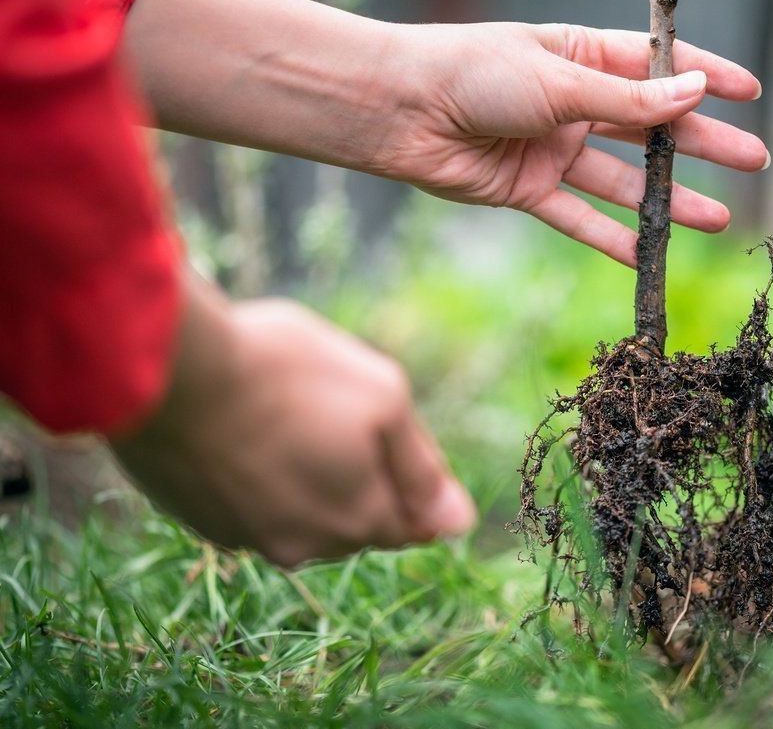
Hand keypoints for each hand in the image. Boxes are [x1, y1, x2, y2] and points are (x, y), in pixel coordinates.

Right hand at [111, 275, 475, 566]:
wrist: (168, 372)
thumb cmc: (285, 373)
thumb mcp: (382, 398)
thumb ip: (421, 467)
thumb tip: (459, 523)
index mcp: (358, 519)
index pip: (411, 525)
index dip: (413, 483)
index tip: (391, 436)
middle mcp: (304, 545)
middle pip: (356, 520)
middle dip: (361, 477)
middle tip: (337, 414)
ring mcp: (245, 536)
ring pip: (300, 514)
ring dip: (308, 477)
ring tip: (288, 417)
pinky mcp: (199, 518)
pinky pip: (250, 505)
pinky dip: (259, 476)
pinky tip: (245, 430)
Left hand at [369, 23, 767, 265]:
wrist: (403, 113)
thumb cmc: (475, 74)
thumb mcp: (560, 80)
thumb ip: (626, 99)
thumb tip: (695, 94)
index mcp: (581, 56)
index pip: (656, 67)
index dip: (704, 78)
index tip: (749, 94)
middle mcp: (572, 103)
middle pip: (650, 128)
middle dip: (702, 146)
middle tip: (752, 161)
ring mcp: (553, 149)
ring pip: (622, 179)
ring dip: (667, 199)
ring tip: (718, 219)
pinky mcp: (529, 190)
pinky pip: (578, 218)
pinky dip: (610, 238)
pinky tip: (647, 255)